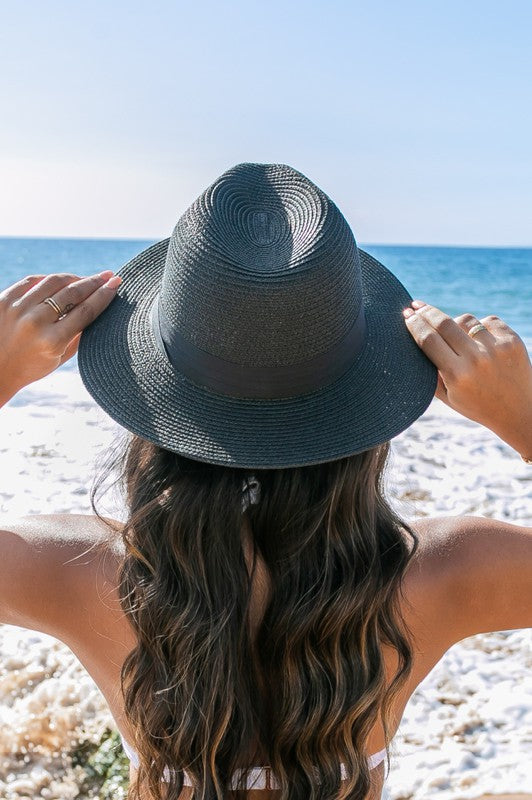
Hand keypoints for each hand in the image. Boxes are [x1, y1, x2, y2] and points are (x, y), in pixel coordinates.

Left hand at [0, 271, 121, 404]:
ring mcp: (17, 309)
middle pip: (72, 293)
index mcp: (52, 342)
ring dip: (73, 277)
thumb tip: (99, 307)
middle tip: (107, 275)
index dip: (104, 295)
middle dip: (94, 281)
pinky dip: (48, 279)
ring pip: (53, 281)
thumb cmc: (32, 366)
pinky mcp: (3, 300)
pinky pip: (31, 281)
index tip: (116, 283)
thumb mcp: (60, 358)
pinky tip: (60, 281)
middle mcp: (35, 323)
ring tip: (84, 279)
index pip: (86, 311)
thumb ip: (80, 335)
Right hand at [403, 300, 531, 459]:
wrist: (519, 412)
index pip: (428, 340)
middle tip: (417, 305)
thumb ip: (429, 373)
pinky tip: (480, 339)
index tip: (406, 314)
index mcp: (456, 375)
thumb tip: (413, 341)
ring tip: (454, 333)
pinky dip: (481, 327)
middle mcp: (476, 359)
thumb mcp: (448, 397)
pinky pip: (488, 320)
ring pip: (465, 319)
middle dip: (426, 311)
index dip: (414, 323)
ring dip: (456, 323)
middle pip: (444, 323)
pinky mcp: (512, 341)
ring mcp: (496, 348)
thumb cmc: (477, 405)